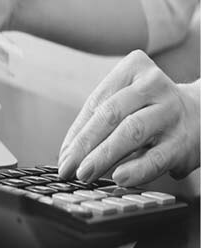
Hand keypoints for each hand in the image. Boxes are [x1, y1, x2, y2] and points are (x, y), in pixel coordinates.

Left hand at [58, 50, 199, 186]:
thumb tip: (68, 154)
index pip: (96, 103)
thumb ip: (99, 122)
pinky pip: (157, 156)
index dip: (76, 133)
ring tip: (85, 174)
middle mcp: (152, 85)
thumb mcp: (125, 102)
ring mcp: (170, 110)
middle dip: (85, 144)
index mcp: (132, 69)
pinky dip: (137, 169)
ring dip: (103, 156)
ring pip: (131, 132)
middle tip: (67, 168)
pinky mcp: (184, 139)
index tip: (64, 155)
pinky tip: (119, 178)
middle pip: (110, 115)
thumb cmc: (150, 109)